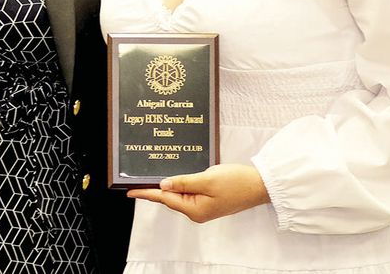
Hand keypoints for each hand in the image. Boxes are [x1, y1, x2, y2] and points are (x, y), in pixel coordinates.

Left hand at [127, 163, 268, 222]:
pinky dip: (180, 184)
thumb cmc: (236, 182)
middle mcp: (197, 212)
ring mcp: (204, 207)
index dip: (146, 193)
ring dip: (169, 185)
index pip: (165, 199)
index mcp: (195, 210)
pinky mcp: (209, 200)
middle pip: (171, 198)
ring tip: (152, 176)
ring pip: (180, 194)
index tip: (129, 191)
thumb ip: (183, 182)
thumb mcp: (207, 179)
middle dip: (156, 188)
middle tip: (138, 178)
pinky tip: (174, 178)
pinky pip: (189, 192)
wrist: (260, 185)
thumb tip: (163, 185)